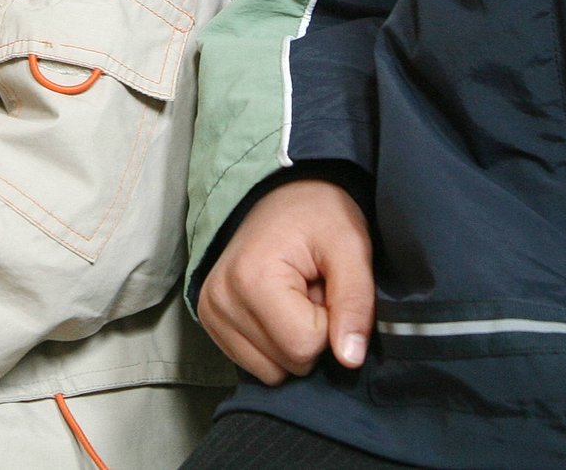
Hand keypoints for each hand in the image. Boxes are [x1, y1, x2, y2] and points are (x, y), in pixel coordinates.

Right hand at [197, 178, 374, 384]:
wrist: (285, 194)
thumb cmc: (320, 214)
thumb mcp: (351, 247)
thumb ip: (355, 303)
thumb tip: (350, 360)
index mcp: (251, 279)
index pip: (303, 346)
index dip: (329, 323)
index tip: (325, 287)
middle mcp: (220, 299)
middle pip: (287, 363)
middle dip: (311, 333)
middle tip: (311, 289)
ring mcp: (210, 311)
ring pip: (270, 372)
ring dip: (292, 341)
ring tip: (296, 296)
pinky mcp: (209, 320)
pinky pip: (253, 364)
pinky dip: (274, 344)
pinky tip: (277, 307)